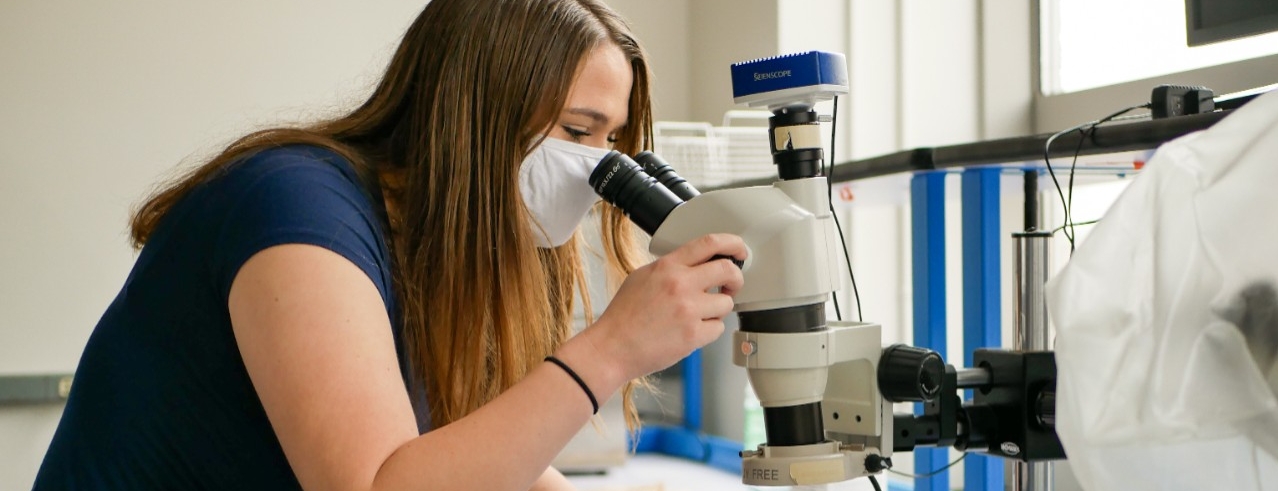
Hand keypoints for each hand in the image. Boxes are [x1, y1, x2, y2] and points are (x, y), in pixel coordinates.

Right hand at [591, 233, 746, 380]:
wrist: (612, 347)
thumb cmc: (624, 316)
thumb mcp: (642, 277)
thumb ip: (670, 267)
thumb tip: (696, 264)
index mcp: (667, 267)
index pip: (709, 243)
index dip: (732, 243)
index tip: (739, 250)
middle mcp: (680, 285)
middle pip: (727, 270)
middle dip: (736, 279)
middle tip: (731, 286)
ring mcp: (688, 310)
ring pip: (727, 303)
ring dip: (718, 310)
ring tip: (700, 315)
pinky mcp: (693, 335)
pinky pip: (718, 328)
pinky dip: (710, 331)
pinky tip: (692, 331)